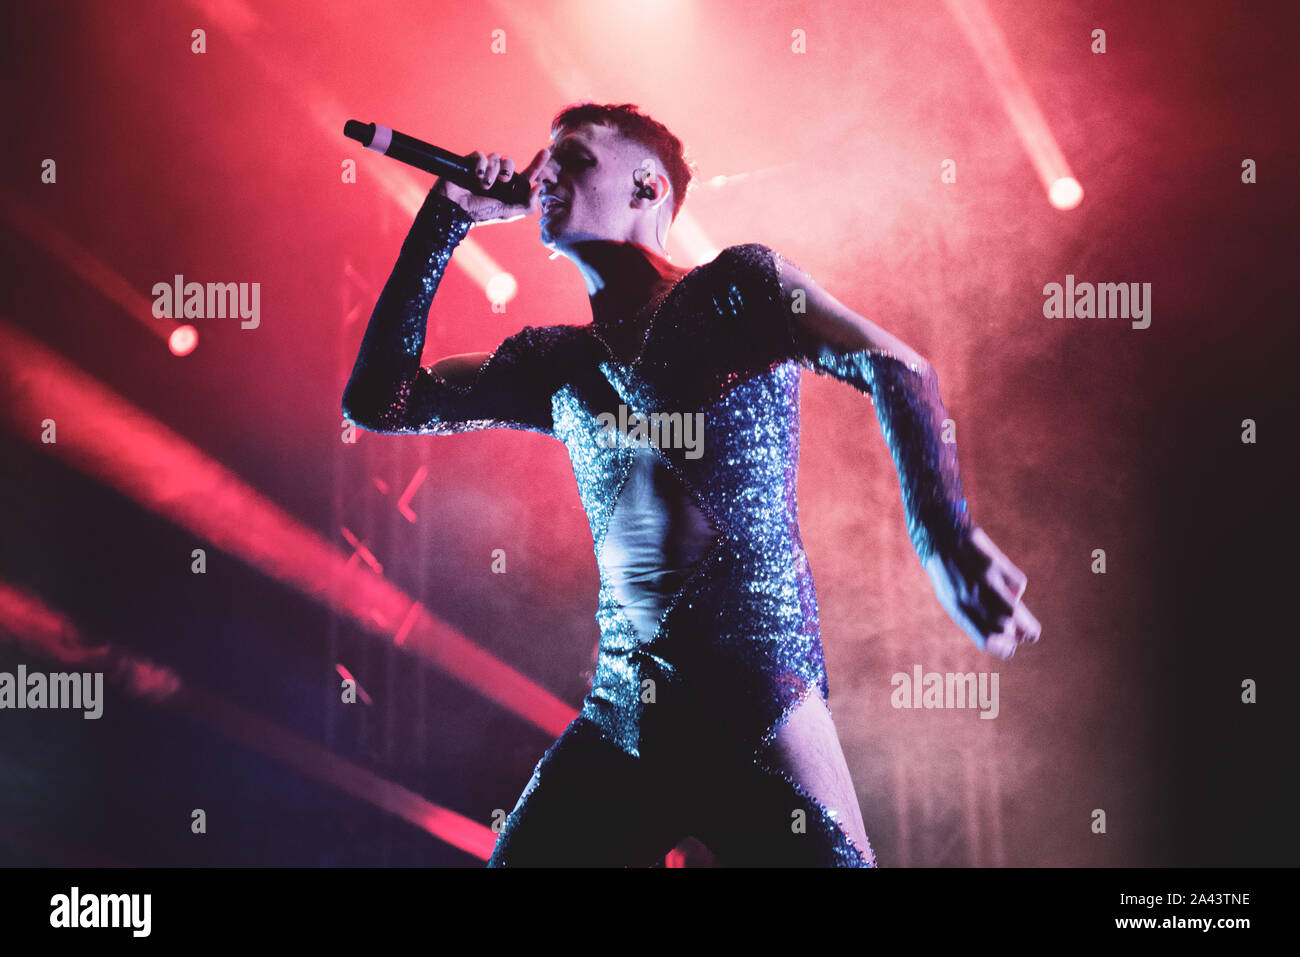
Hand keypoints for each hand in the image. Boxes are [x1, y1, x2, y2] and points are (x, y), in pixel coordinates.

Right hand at [433, 146, 550, 225]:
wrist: (455, 209)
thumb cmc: (480, 214)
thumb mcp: (507, 213)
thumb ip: (526, 205)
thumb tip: (538, 187)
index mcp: (508, 189)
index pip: (526, 174)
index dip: (537, 163)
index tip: (546, 152)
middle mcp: (497, 178)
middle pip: (509, 162)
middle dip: (508, 170)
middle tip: (502, 181)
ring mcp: (483, 169)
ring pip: (496, 157)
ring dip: (492, 171)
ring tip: (483, 184)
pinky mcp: (470, 163)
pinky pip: (481, 155)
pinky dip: (481, 164)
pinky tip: (476, 175)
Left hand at [924, 526, 1041, 658]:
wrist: (940, 533)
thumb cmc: (946, 571)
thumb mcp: (951, 597)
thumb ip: (974, 616)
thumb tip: (1005, 633)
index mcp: (957, 607)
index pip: (986, 639)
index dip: (1003, 648)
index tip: (1010, 648)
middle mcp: (971, 596)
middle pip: (1005, 627)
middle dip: (1018, 636)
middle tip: (1025, 637)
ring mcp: (986, 580)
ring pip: (1015, 610)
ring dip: (1026, 621)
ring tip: (1030, 627)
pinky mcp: (997, 563)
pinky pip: (1018, 584)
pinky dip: (1016, 588)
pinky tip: (1008, 586)